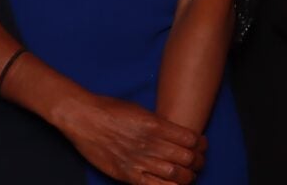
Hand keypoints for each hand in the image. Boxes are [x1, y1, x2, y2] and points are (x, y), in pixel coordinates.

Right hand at [53, 92, 205, 184]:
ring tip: (188, 175)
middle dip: (197, 162)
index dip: (201, 144)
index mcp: (157, 125)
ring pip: (174, 174)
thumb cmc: (112, 110)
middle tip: (198, 163)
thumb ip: (161, 125)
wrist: (84, 118)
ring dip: (186, 176)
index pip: (191, 139)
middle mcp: (150, 143)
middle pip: (186, 157)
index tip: (202, 146)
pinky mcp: (126, 174)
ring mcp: (138, 160)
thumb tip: (177, 137)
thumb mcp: (143, 111)